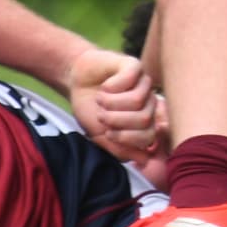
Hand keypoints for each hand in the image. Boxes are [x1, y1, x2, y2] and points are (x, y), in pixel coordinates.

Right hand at [66, 46, 166, 162]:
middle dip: (116, 120)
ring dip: (111, 103)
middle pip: (144, 119)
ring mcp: (144, 83)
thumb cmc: (90, 108)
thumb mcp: (100, 135)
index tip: (107, 133)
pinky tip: (105, 86)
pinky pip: (130, 78)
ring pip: (137, 100)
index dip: (126, 138)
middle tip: (101, 115)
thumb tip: (143, 161)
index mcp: (145, 121)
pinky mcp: (134, 65)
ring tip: (100, 100)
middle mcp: (149, 102)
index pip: (148, 137)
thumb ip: (120, 149)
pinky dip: (111, 86)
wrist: (77, 81)